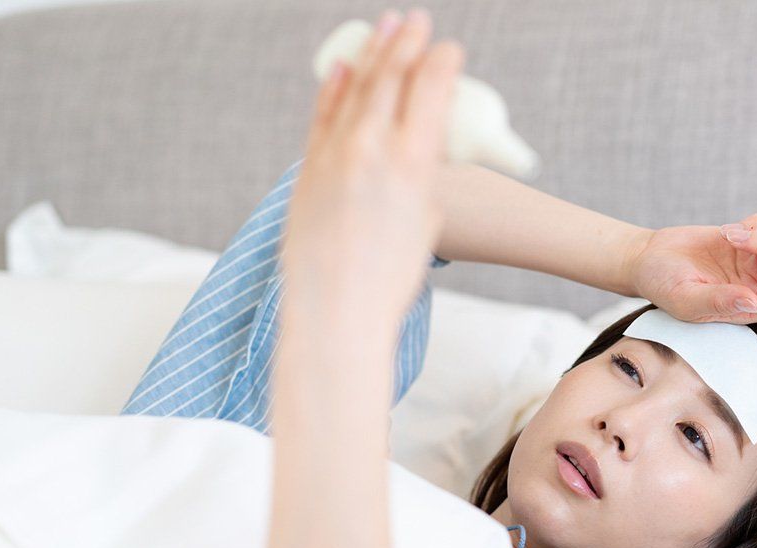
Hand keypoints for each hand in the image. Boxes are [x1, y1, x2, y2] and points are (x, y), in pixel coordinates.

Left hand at [281, 8, 464, 319]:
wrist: (336, 310)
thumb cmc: (391, 277)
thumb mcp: (427, 221)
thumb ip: (421, 178)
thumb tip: (410, 155)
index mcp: (413, 163)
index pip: (429, 90)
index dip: (440, 61)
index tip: (448, 49)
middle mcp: (371, 149)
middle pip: (390, 79)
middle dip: (405, 43)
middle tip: (415, 20)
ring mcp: (334, 155)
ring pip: (355, 89)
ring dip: (371, 54)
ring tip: (384, 28)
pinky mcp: (308, 169)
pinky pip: (323, 116)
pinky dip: (334, 88)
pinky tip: (342, 66)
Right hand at [626, 213, 756, 323]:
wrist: (647, 260)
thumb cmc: (661, 285)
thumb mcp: (685, 299)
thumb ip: (719, 302)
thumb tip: (756, 303)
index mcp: (746, 309)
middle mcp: (756, 287)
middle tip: (734, 238)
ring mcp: (754, 264)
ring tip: (726, 234)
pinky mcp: (748, 242)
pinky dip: (756, 222)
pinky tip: (728, 231)